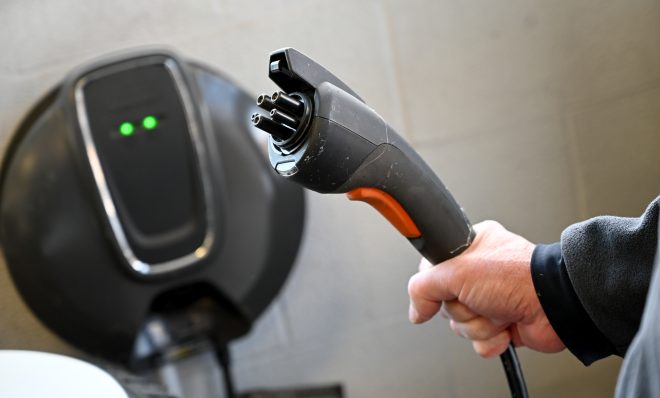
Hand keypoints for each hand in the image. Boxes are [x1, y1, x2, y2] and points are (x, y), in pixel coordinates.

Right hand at [407, 220, 564, 357]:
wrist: (555, 306)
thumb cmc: (517, 277)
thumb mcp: (456, 271)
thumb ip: (423, 286)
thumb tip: (415, 309)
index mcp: (471, 246)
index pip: (432, 268)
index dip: (434, 282)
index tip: (444, 286)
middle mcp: (480, 272)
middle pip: (445, 301)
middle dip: (462, 307)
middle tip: (479, 297)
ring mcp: (491, 299)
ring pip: (460, 324)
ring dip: (478, 324)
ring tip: (497, 311)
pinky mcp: (501, 323)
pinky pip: (478, 340)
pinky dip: (490, 339)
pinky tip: (505, 327)